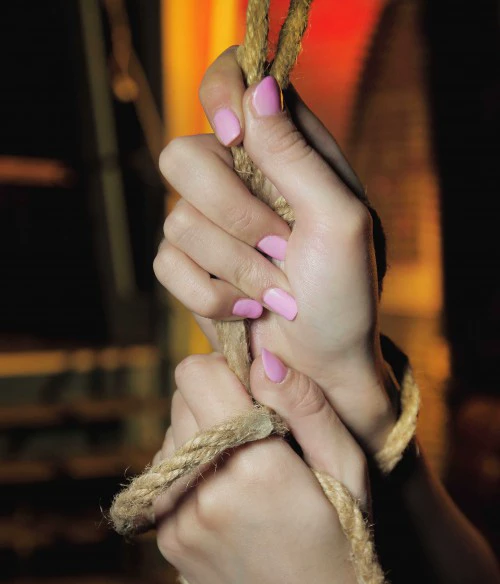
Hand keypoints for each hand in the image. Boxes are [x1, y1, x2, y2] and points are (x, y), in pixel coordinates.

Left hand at [153, 350, 372, 583]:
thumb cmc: (343, 537)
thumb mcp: (346, 467)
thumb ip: (306, 405)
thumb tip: (262, 357)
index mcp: (252, 463)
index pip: (194, 373)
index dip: (225, 372)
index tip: (254, 396)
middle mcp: (203, 489)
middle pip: (180, 402)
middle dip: (215, 406)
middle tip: (256, 440)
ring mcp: (178, 519)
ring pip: (169, 438)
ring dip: (200, 442)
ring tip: (244, 476)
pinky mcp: (167, 540)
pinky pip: (162, 479)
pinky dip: (190, 477)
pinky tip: (228, 501)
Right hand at [154, 47, 396, 453]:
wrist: (323, 366)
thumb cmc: (346, 296)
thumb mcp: (340, 221)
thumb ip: (297, 155)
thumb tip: (260, 86)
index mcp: (286, 150)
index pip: (232, 82)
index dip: (219, 97)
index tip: (234, 138)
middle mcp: (243, 179)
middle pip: (183, 157)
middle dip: (232, 214)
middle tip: (280, 245)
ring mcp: (213, 226)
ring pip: (175, 220)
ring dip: (233, 266)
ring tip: (277, 291)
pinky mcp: (192, 269)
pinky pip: (166, 265)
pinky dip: (210, 296)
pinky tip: (248, 309)